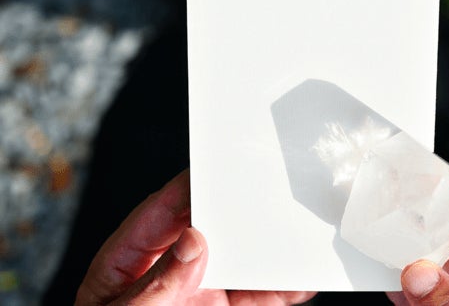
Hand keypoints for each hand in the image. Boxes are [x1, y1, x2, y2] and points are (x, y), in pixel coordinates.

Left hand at [75, 170, 315, 304]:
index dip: (188, 187)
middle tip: (266, 192)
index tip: (215, 171)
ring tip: (296, 234)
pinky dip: (284, 288)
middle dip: (238, 210)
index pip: (161, 211)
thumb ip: (154, 285)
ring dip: (270, 249)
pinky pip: (259, 296)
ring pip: (241, 260)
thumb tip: (192, 243)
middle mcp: (171, 268)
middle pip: (210, 227)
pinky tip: (302, 280)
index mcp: (131, 259)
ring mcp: (202, 289)